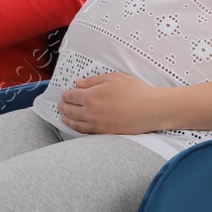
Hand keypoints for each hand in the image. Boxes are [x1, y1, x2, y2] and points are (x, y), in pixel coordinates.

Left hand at [57, 72, 171, 133]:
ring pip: (77, 124)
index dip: (66, 95)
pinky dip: (79, 130)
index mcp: (91, 96)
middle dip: (64, 107)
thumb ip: (94, 80)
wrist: (152, 109)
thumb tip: (78, 83)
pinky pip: (87, 133)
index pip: (72, 96)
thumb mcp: (114, 78)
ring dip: (68, 120)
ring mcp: (98, 125)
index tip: (64, 95)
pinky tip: (78, 127)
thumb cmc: (135, 91)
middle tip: (59, 106)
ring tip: (63, 118)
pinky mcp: (106, 133)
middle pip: (71, 111)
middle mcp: (91, 113)